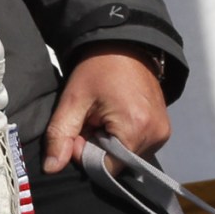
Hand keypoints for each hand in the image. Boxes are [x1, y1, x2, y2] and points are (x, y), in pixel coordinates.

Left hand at [43, 46, 170, 172]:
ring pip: (126, 158)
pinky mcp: (163, 130)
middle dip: (97, 149)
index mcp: (135, 129)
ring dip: (109, 145)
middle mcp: (155, 136)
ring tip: (104, 116)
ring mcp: (163, 133)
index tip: (81, 128)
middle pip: (117, 164)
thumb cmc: (98, 68)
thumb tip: (51, 168)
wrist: (125, 45)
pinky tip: (116, 118)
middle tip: (90, 120)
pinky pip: (137, 148)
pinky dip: (122, 139)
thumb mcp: (73, 100)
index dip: (86, 154)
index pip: (105, 168)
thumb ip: (60, 135)